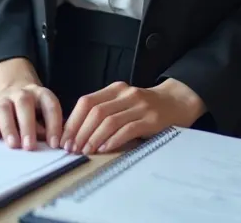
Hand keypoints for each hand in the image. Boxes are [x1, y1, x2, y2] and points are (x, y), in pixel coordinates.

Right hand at [0, 58, 63, 150]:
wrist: (14, 95)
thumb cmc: (36, 113)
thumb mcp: (46, 117)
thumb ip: (48, 129)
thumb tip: (49, 145)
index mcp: (41, 94)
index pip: (50, 106)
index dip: (54, 124)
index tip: (55, 145)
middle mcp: (22, 93)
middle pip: (24, 103)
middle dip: (27, 126)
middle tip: (30, 147)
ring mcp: (4, 99)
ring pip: (4, 108)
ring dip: (8, 127)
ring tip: (13, 145)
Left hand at [61, 79, 204, 154]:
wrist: (177, 101)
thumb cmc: (144, 106)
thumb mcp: (123, 102)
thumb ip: (104, 111)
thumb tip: (75, 133)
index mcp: (115, 89)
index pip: (87, 102)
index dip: (73, 121)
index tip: (64, 139)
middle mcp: (126, 94)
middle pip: (95, 112)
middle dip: (80, 132)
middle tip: (72, 149)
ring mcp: (139, 106)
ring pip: (109, 120)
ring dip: (93, 138)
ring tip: (85, 151)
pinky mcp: (151, 119)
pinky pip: (128, 129)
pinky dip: (113, 140)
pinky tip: (104, 149)